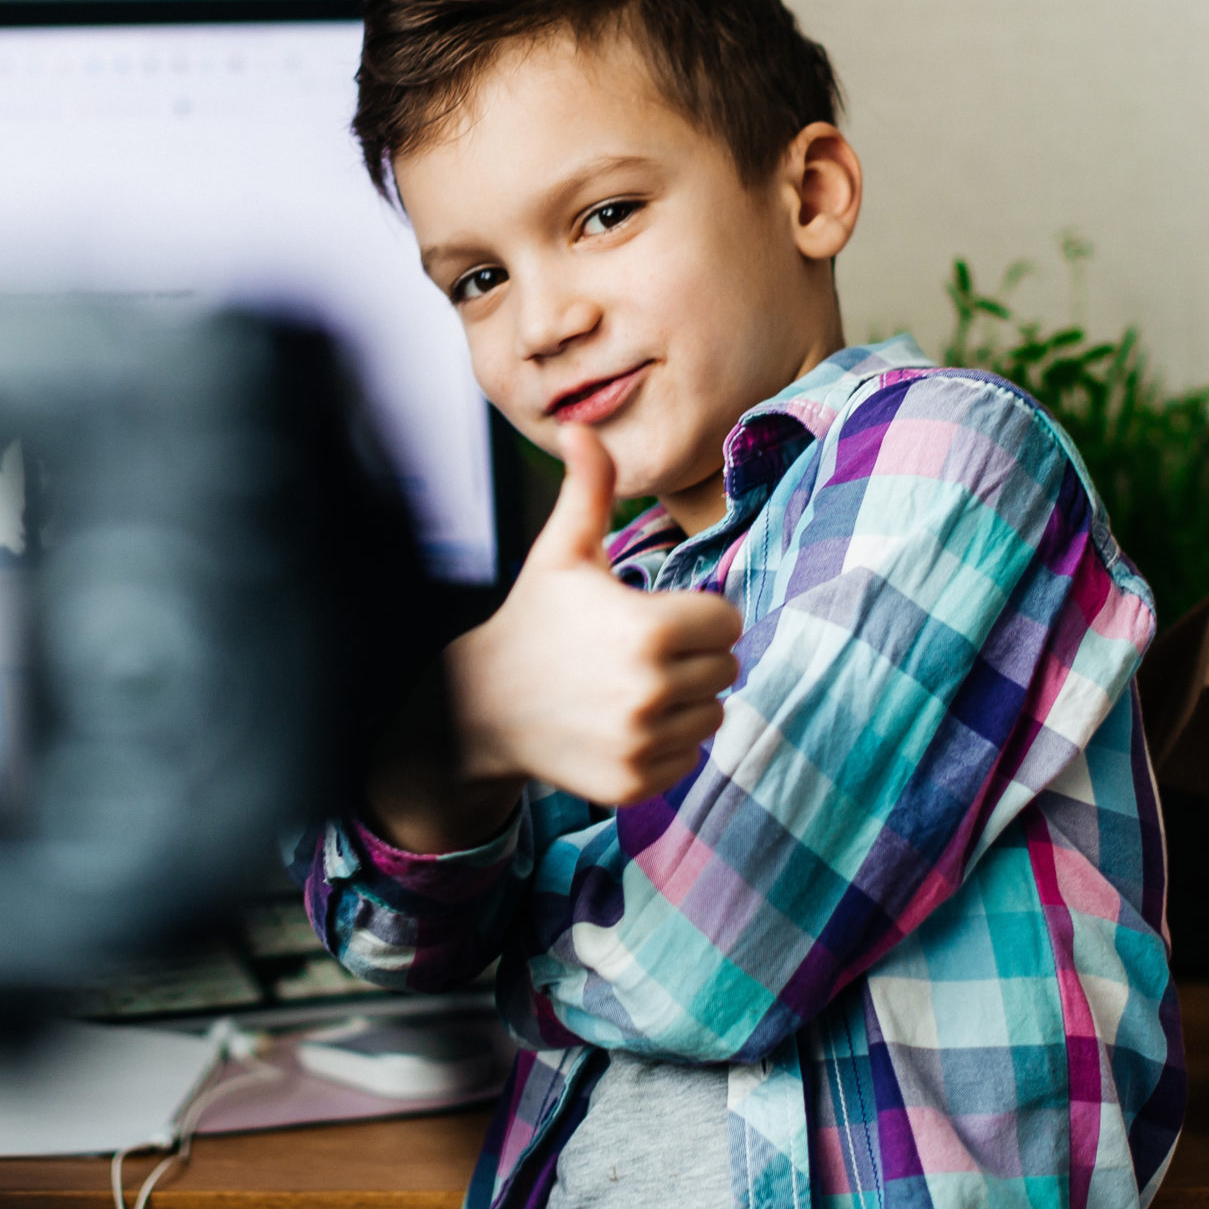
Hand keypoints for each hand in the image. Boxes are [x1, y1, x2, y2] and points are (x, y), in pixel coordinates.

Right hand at [446, 424, 738, 805]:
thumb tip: (578, 425)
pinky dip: (666, 743)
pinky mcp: (634, 783)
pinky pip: (689, 758)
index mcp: (646, 630)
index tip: (655, 613)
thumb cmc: (533, 619)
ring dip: (684, 701)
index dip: (696, 613)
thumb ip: (587, 489)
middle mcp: (650, 692)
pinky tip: (621, 723)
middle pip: (725, 668)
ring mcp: (641, 743)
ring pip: (712, 715)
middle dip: (692, 656)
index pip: (727, 621)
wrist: (481, 707)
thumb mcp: (560, 552)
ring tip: (630, 687)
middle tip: (640, 651)